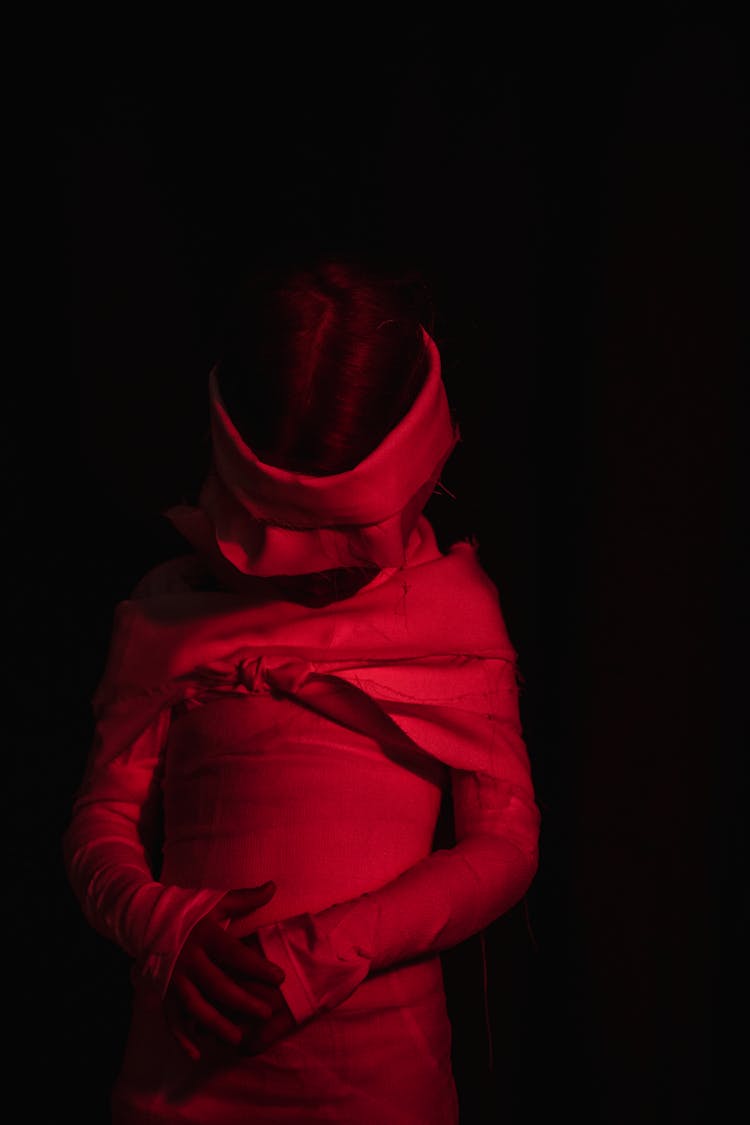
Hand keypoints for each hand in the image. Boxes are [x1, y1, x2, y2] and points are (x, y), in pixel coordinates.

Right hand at [164, 882, 285, 1060]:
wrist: (144, 918)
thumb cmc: (188, 910)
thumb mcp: (215, 901)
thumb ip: (245, 898)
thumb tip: (273, 886)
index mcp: (204, 935)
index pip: (234, 953)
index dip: (257, 967)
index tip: (279, 978)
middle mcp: (188, 959)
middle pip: (218, 985)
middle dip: (243, 1001)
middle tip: (266, 1013)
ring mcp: (173, 978)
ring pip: (195, 1007)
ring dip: (216, 1025)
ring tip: (238, 1038)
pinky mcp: (162, 992)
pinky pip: (171, 1019)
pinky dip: (181, 1039)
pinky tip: (197, 1054)